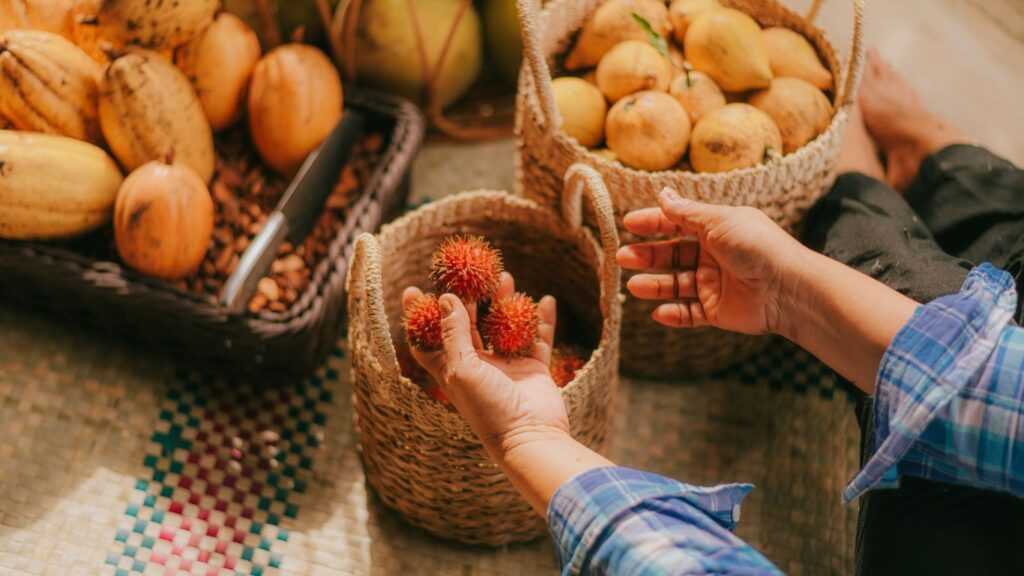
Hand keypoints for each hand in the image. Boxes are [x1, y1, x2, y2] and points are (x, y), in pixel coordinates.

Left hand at [402, 273, 568, 461]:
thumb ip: (454, 333)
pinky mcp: (533, 369)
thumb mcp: (462, 368)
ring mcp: (506, 367)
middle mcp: (478, 367)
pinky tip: (545, 300)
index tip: (413, 289)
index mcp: (452, 370)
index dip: (419, 316)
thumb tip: (446, 298)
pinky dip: (542, 320)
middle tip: (471, 272)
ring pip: (503, 325)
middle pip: (468, 325)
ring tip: (506, 277)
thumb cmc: (488, 408)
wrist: (530, 437)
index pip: (428, 340)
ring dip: (504, 301)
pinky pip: (538, 338)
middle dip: (469, 298)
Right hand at [616, 189, 806, 334]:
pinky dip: (672, 314)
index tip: (628, 223)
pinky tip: (657, 312)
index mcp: (716, 229)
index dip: (653, 223)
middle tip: (622, 257)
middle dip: (647, 256)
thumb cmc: (757, 247)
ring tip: (634, 286)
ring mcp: (714, 284)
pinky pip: (688, 313)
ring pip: (675, 285)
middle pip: (672, 255)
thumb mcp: (719, 221)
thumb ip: (686, 212)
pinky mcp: (717, 310)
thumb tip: (662, 193)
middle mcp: (713, 255)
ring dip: (654, 285)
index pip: (677, 224)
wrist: (787, 288)